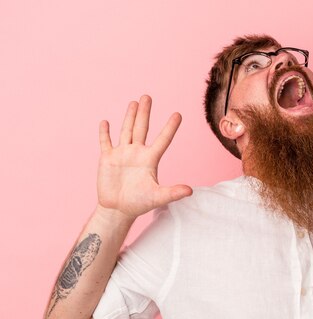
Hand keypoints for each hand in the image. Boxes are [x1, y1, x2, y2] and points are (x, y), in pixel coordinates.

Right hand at [97, 95, 191, 219]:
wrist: (118, 210)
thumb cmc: (139, 204)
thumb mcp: (157, 197)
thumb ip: (172, 193)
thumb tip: (190, 191)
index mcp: (150, 159)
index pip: (163, 140)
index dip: (170, 127)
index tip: (178, 114)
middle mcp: (137, 153)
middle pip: (142, 128)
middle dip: (144, 113)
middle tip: (147, 96)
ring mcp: (122, 154)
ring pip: (126, 130)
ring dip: (129, 117)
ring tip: (133, 102)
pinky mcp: (107, 159)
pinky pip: (105, 142)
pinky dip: (104, 133)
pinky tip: (105, 122)